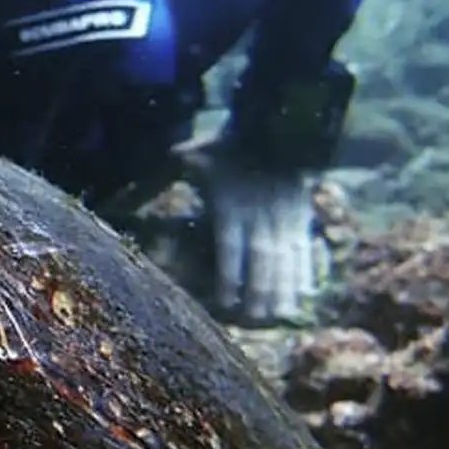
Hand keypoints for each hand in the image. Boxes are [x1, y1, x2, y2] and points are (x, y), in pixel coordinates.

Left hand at [176, 133, 329, 326]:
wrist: (274, 129)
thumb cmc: (227, 144)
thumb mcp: (192, 153)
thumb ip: (170, 168)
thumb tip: (142, 174)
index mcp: (230, 208)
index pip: (229, 249)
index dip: (229, 277)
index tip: (226, 301)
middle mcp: (259, 220)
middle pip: (260, 262)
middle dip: (258, 292)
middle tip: (254, 319)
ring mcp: (283, 220)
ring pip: (285, 261)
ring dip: (283, 289)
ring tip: (279, 314)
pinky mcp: (302, 218)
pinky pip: (305, 249)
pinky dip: (306, 271)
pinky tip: (305, 293)